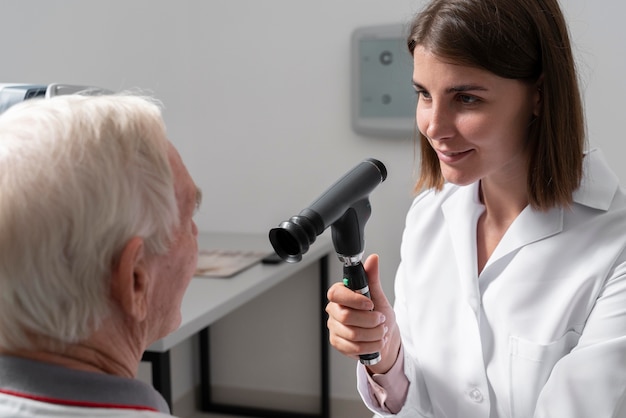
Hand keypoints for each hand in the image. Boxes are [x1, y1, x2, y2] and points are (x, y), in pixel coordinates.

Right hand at [326, 254, 400, 373]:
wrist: (384, 337)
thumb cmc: (379, 315)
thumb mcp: (379, 296)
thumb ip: (372, 278)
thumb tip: (373, 259)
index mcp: (341, 295)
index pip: (336, 293)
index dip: (354, 300)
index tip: (370, 304)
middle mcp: (334, 310)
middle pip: (346, 316)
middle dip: (370, 320)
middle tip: (381, 319)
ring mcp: (334, 327)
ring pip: (352, 334)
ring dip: (374, 334)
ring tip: (381, 331)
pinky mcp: (337, 343)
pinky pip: (353, 348)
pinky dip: (370, 346)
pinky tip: (376, 341)